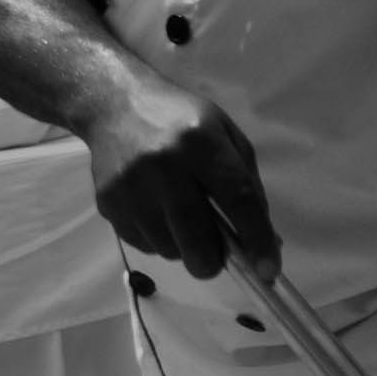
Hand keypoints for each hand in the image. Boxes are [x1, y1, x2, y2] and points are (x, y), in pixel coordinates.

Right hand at [82, 79, 276, 278]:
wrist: (115, 104)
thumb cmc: (182, 121)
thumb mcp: (227, 138)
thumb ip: (249, 187)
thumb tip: (266, 242)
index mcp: (201, 144)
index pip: (237, 201)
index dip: (256, 239)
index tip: (268, 270)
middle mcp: (163, 167)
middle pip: (197, 239)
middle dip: (215, 261)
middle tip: (221, 255)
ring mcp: (130, 188)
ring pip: (170, 249)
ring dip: (186, 248)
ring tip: (185, 218)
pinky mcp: (108, 203)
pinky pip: (144, 244)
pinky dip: (161, 240)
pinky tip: (160, 212)